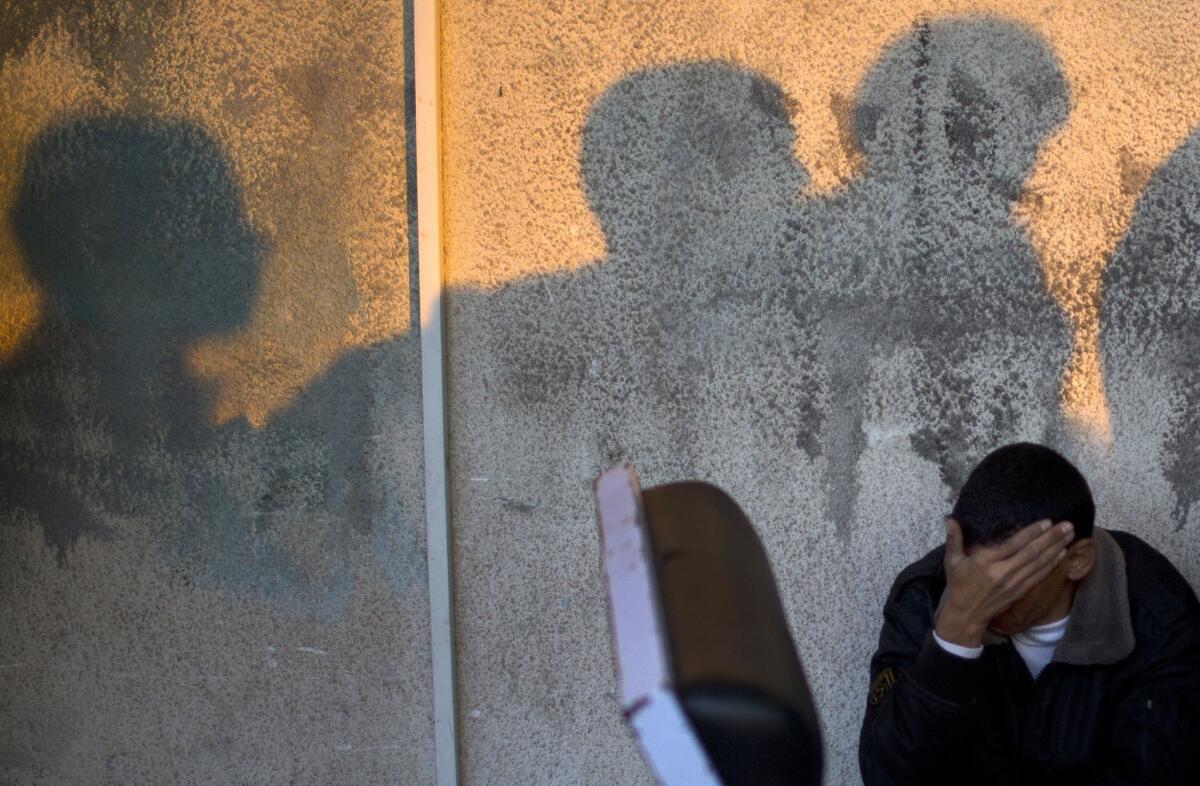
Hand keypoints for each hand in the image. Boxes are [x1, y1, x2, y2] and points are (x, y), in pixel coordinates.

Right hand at [935, 517, 1073, 646]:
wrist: (966, 614)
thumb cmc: (959, 585)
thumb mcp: (952, 561)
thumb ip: (953, 539)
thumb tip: (949, 519)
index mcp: (986, 562)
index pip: (1014, 544)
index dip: (1032, 533)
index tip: (1047, 522)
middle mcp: (1003, 572)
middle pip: (1032, 553)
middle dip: (1052, 538)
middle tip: (1068, 525)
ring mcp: (1013, 583)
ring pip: (1039, 563)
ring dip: (1056, 548)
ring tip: (1070, 535)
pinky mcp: (1020, 591)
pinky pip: (1039, 575)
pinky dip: (1052, 564)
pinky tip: (1062, 554)